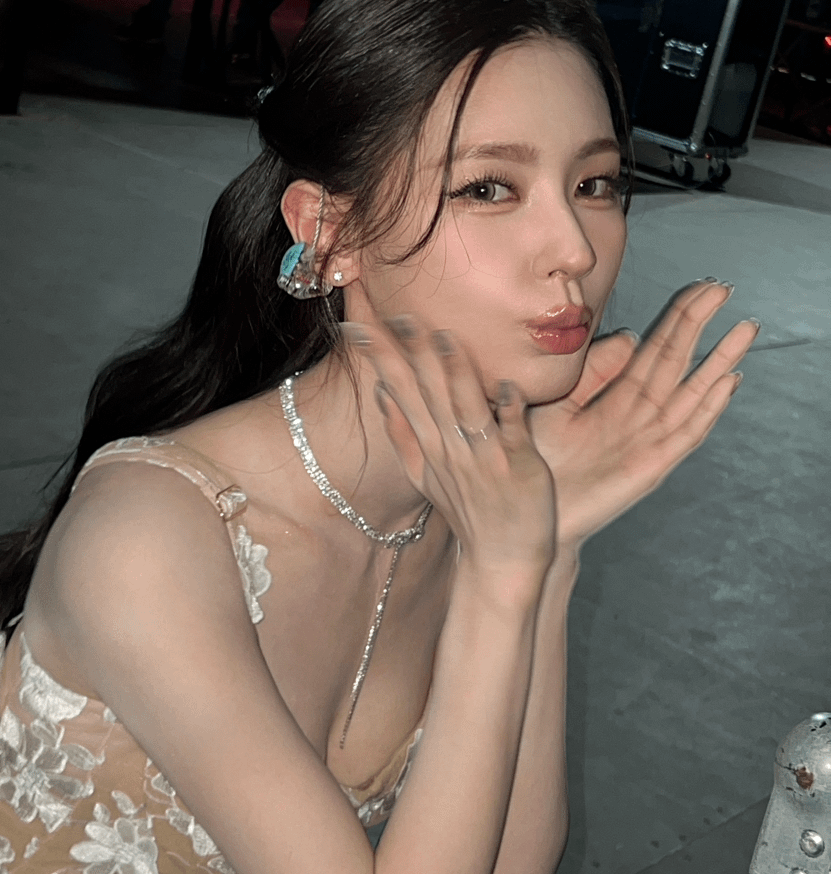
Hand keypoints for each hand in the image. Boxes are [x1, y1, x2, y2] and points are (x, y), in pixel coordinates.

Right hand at [341, 316, 555, 581]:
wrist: (502, 559)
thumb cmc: (468, 511)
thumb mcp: (423, 475)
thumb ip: (402, 433)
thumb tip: (381, 392)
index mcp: (427, 444)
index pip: (397, 392)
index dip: (379, 359)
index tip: (356, 327)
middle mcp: (450, 448)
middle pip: (426, 392)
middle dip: (411, 353)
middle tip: (400, 315)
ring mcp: (482, 457)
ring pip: (463, 407)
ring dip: (454, 374)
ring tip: (444, 337)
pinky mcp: (517, 466)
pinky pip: (512, 432)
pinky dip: (508, 409)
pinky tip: (506, 384)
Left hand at [527, 279, 757, 553]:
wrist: (533, 512)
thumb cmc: (539, 459)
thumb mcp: (559, 405)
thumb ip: (592, 373)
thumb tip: (631, 335)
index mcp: (616, 395)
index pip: (654, 346)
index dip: (677, 317)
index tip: (700, 286)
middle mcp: (639, 413)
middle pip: (677, 360)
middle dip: (700, 324)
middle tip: (725, 289)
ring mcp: (650, 439)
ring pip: (691, 391)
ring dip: (718, 360)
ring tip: (745, 329)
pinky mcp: (652, 466)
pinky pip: (686, 432)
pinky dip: (709, 407)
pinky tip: (729, 382)